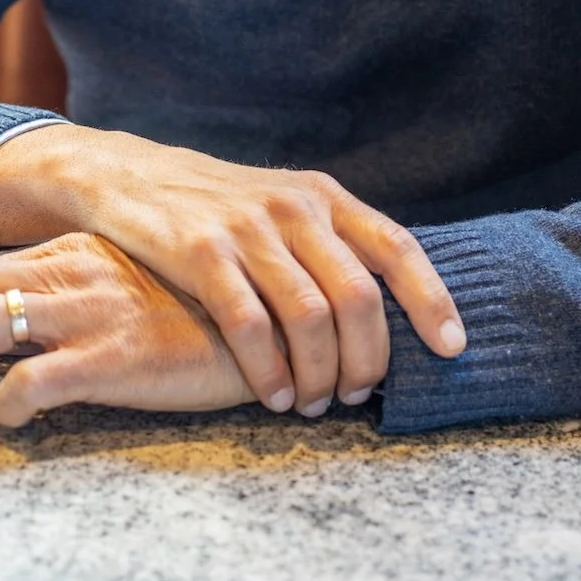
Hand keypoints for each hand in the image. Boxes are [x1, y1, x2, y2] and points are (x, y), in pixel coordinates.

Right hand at [0, 124, 465, 417]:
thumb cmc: (216, 205)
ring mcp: (247, 229)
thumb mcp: (282, 205)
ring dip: (319, 376)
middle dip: (367, 360)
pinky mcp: (200, 252)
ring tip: (311, 405)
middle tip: (356, 397)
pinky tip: (271, 395)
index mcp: (322, 197)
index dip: (432, 300)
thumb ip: (330, 245)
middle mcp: (293, 208)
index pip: (396, 247)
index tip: (453, 348)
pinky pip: (250, 325)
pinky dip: (268, 371)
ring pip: (311, 318)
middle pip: (359, 297)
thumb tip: (392, 309)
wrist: (127, 176)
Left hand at [0, 234, 254, 425]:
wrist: (269, 329)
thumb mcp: (132, 287)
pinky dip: (6, 409)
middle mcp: (72, 273)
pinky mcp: (111, 357)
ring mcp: (90, 312)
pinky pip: (27, 383)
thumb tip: (24, 334)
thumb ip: (82, 294)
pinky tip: (22, 422)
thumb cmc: (198, 318)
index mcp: (74, 253)